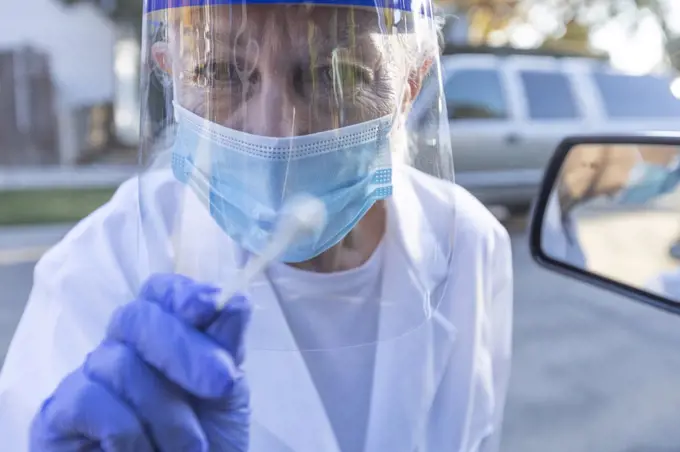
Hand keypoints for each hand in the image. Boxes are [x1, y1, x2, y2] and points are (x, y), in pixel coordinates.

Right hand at [29, 274, 250, 451]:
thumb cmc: (205, 442)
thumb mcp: (225, 393)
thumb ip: (226, 345)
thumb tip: (235, 298)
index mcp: (159, 337)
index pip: (158, 292)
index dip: (182, 293)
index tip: (211, 306)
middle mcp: (119, 349)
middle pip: (137, 317)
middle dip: (185, 350)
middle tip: (222, 385)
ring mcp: (87, 379)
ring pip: (120, 364)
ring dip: (167, 413)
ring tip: (191, 446)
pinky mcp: (57, 414)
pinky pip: (90, 400)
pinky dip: (128, 431)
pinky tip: (144, 450)